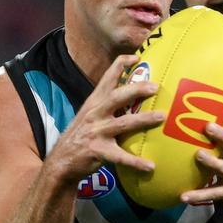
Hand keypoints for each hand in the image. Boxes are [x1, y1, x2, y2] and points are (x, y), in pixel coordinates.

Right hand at [46, 54, 163, 184]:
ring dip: (143, 119)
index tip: (136, 57)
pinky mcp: (98, 151)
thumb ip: (108, 106)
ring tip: (161, 117)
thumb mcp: (90, 115)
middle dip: (136, 89)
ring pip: (123, 123)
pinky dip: (136, 162)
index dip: (120, 65)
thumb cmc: (82, 136)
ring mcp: (96, 132)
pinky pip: (120, 157)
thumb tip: (133, 97)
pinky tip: (150, 166)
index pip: (107, 78)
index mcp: (94, 102)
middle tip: (156, 86)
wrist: (61, 161)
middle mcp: (95, 114)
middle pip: (117, 97)